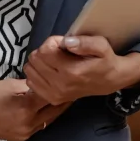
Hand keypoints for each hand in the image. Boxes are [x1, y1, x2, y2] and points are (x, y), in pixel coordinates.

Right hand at [0, 78, 69, 140]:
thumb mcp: (10, 84)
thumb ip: (30, 85)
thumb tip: (45, 81)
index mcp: (26, 108)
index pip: (52, 96)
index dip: (62, 86)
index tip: (71, 78)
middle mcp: (28, 124)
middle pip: (54, 111)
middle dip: (64, 99)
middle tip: (72, 87)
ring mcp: (24, 134)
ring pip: (48, 120)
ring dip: (55, 109)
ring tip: (62, 95)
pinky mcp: (20, 138)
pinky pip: (38, 126)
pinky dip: (44, 116)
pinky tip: (46, 106)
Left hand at [23, 35, 139, 105]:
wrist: (109, 81)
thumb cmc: (105, 60)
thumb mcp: (101, 45)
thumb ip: (84, 42)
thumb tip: (65, 42)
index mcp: (71, 71)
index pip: (45, 50)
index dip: (52, 42)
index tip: (63, 43)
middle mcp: (60, 85)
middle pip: (35, 59)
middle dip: (44, 50)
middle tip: (59, 51)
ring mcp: (54, 94)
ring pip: (30, 70)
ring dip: (40, 61)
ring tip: (54, 61)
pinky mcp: (51, 98)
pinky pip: (31, 82)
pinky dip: (37, 73)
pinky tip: (50, 71)